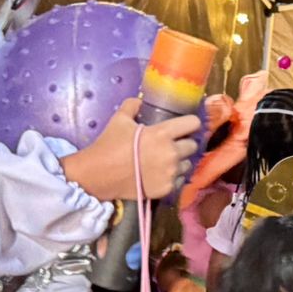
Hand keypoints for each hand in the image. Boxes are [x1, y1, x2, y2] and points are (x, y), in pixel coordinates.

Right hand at [62, 100, 198, 201]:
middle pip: (193, 145)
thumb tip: (140, 101)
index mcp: (163, 133)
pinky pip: (179, 181)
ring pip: (187, 164)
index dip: (190, 123)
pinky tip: (160, 175)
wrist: (98, 175)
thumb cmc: (109, 145)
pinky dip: (172, 177)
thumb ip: (132, 106)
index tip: (184, 126)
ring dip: (180, 161)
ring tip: (165, 161)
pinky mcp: (167, 189)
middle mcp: (172, 153)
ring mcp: (170, 173)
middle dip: (184, 143)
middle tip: (171, 145)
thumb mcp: (119, 119)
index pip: (193, 123)